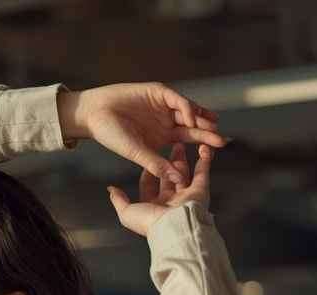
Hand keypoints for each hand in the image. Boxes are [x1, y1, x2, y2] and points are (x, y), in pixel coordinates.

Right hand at [73, 82, 224, 186]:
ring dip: (201, 118)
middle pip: (192, 126)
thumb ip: (157, 164)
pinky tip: (190, 117)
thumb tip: (177, 180)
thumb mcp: (136, 153)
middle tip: (222, 140)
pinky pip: (177, 99)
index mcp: (161, 138)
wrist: (94, 114)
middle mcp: (165, 122)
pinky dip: (185, 107)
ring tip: (214, 125)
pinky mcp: (158, 92)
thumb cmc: (111, 135)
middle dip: (207, 133)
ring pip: (188, 111)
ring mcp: (163, 106)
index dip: (202, 145)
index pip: (187, 141)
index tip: (215, 153)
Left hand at [107, 142, 212, 236]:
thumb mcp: (127, 212)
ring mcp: (186, 196)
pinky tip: (203, 147)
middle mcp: (170, 201)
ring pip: (184, 173)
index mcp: (153, 206)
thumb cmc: (150, 223)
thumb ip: (119, 200)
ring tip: (181, 143)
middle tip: (167, 147)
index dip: (148, 171)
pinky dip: (204, 159)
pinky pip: (202, 172)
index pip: (149, 184)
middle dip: (168, 161)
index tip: (147, 160)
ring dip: (182, 158)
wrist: (173, 227)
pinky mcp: (200, 192)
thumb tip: (112, 190)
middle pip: (168, 176)